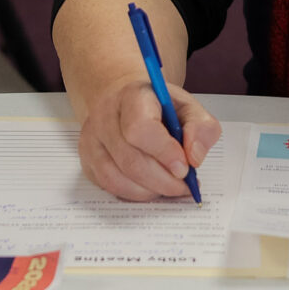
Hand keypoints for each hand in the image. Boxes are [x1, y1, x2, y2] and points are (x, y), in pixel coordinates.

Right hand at [76, 77, 222, 201]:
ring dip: (149, 190)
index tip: (184, 168)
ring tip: (170, 187)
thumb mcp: (188, 107)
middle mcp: (105, 116)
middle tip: (184, 186)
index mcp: (133, 96)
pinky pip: (108, 187)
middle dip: (162, 180)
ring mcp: (92, 139)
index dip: (164, 152)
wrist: (127, 101)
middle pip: (130, 160)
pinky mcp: (87, 160)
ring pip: (116, 178)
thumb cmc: (158, 106)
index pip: (140, 128)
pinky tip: (152, 187)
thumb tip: (194, 157)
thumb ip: (201, 128)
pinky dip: (135, 194)